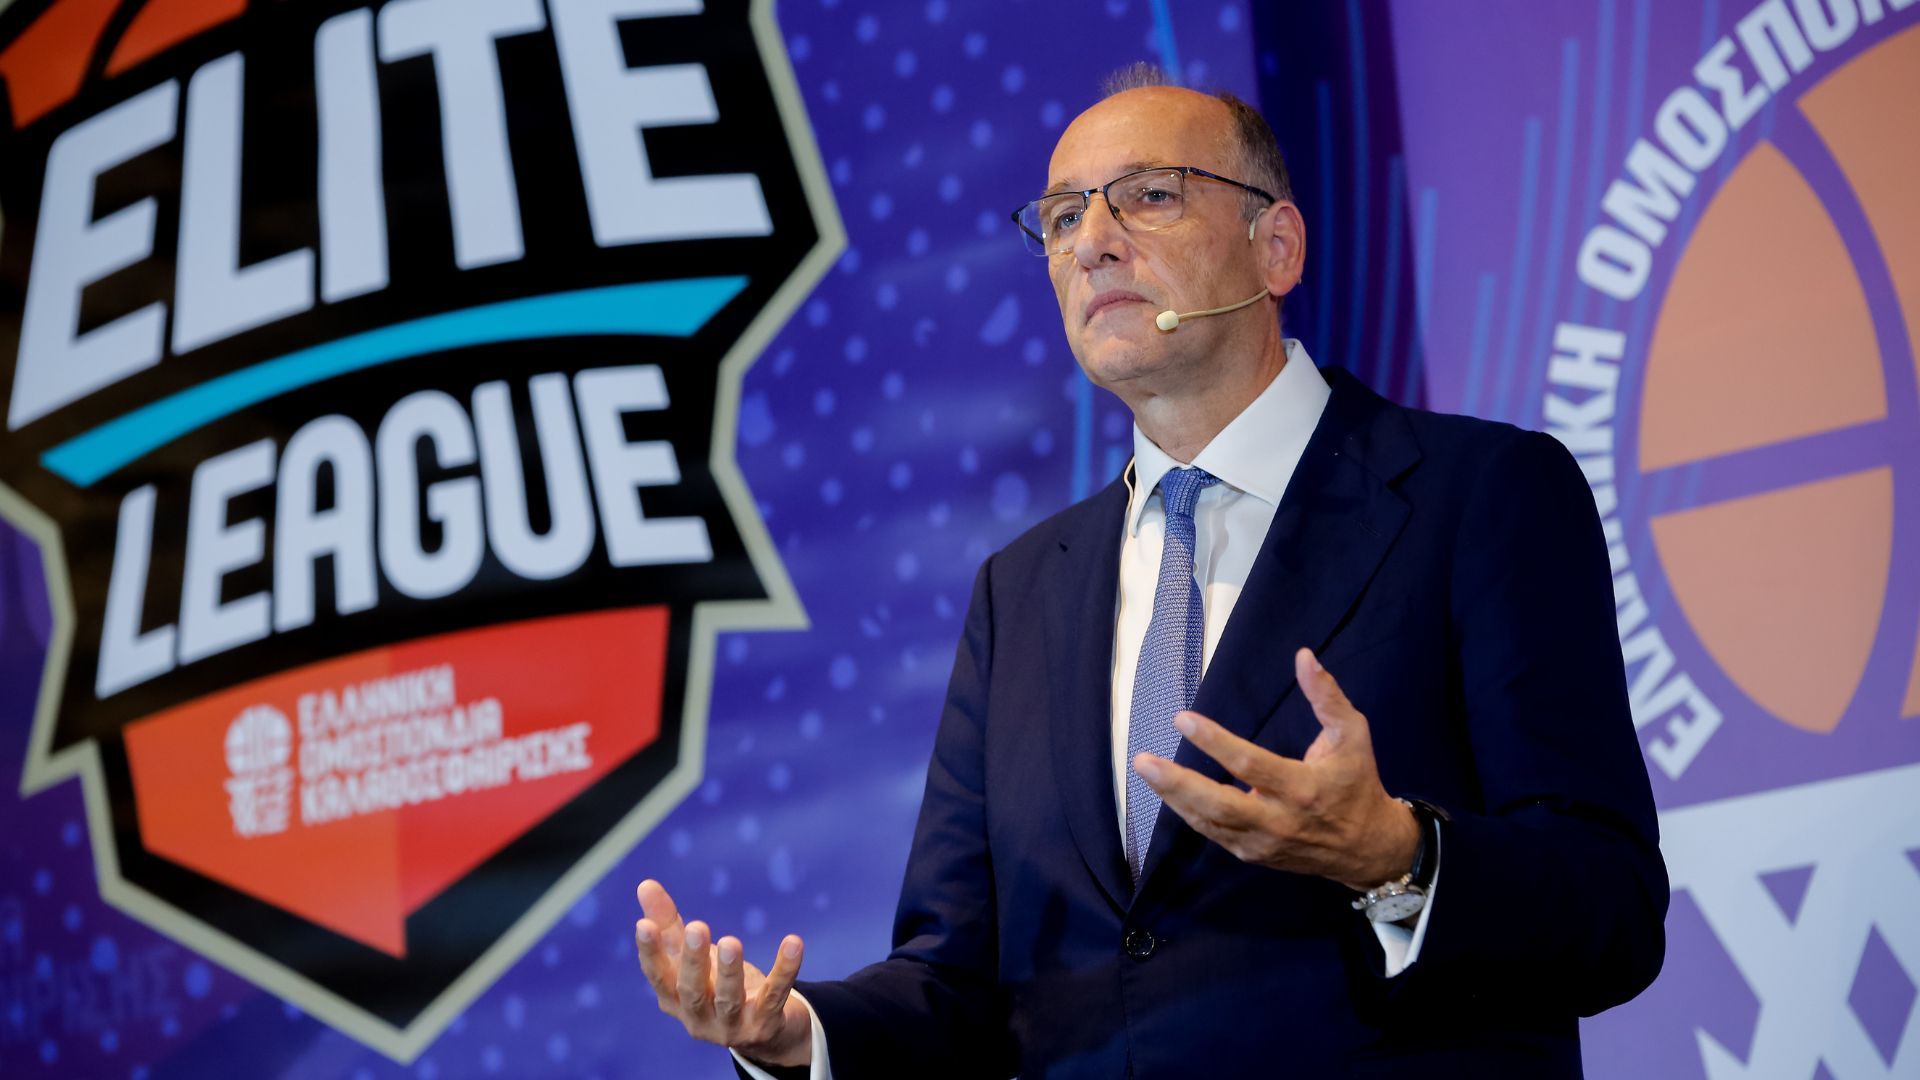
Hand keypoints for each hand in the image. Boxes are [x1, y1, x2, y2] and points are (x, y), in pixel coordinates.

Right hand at [634, 878, 811, 1066]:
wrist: (762, 1034)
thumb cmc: (716, 986)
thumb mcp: (691, 957)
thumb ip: (668, 924)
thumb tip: (644, 884)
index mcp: (674, 1000)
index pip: (657, 976)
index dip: (649, 952)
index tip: (644, 925)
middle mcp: (698, 1018)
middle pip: (692, 991)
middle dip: (693, 960)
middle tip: (697, 927)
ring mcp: (731, 1026)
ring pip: (729, 999)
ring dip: (730, 971)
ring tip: (731, 942)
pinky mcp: (765, 1024)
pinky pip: (775, 995)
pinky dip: (784, 970)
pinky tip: (793, 943)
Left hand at [1132, 647, 1419, 890]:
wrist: (1367, 848)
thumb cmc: (1356, 782)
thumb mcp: (1352, 735)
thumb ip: (1327, 697)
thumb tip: (1304, 657)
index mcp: (1302, 788)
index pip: (1249, 764)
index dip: (1214, 742)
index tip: (1183, 719)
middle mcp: (1278, 820)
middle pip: (1218, 804)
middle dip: (1177, 783)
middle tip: (1144, 762)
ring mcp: (1262, 842)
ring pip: (1209, 822)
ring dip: (1174, 797)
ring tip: (1147, 770)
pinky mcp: (1253, 854)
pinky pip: (1213, 833)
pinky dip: (1189, 813)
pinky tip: (1169, 792)